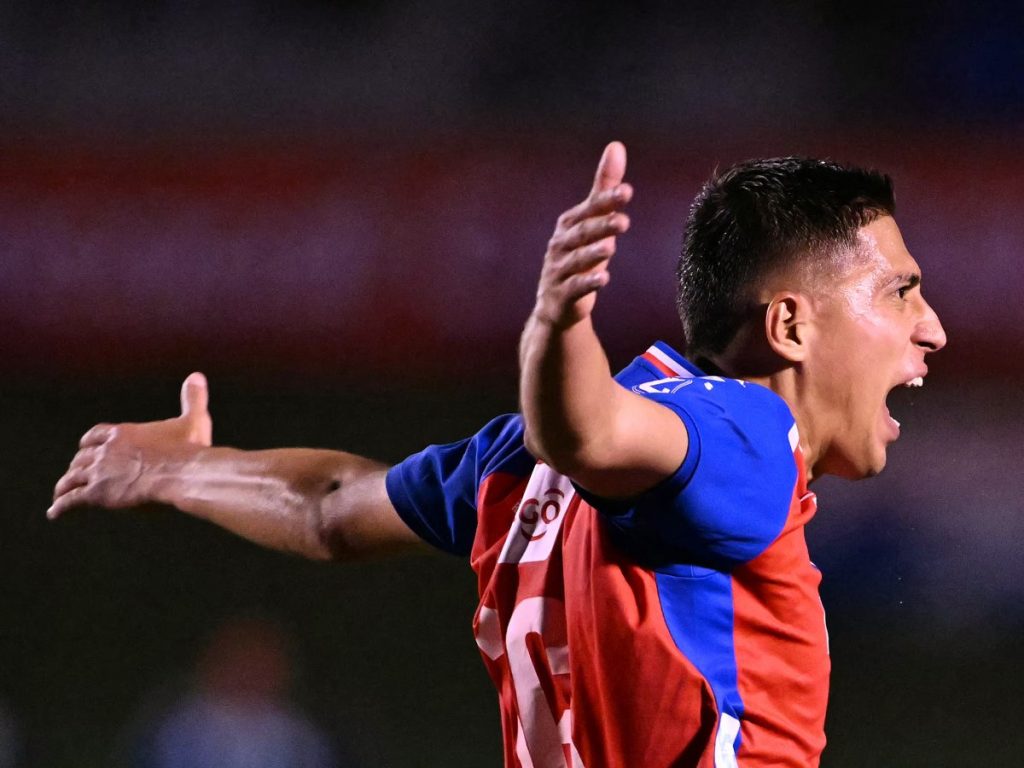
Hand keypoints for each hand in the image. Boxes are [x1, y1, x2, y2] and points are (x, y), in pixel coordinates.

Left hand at [48, 372, 212, 518]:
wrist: (183, 474)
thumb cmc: (189, 449)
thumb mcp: (194, 420)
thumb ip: (193, 399)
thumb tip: (196, 377)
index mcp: (124, 433)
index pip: (96, 434)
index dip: (89, 442)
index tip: (85, 448)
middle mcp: (106, 450)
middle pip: (82, 457)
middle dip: (77, 465)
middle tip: (75, 475)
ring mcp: (99, 472)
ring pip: (72, 478)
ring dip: (65, 486)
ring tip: (60, 495)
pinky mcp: (97, 495)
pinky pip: (71, 501)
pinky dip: (60, 507)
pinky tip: (55, 513)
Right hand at [532, 141, 632, 328]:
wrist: (556, 305)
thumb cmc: (579, 257)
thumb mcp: (592, 223)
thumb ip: (604, 189)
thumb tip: (616, 146)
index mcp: (569, 224)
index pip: (590, 209)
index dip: (606, 200)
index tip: (627, 192)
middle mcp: (560, 244)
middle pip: (582, 233)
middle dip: (601, 226)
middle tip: (624, 221)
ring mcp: (558, 270)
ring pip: (577, 260)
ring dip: (592, 253)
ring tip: (611, 248)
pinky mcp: (561, 295)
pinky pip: (575, 287)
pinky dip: (588, 283)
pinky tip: (604, 278)